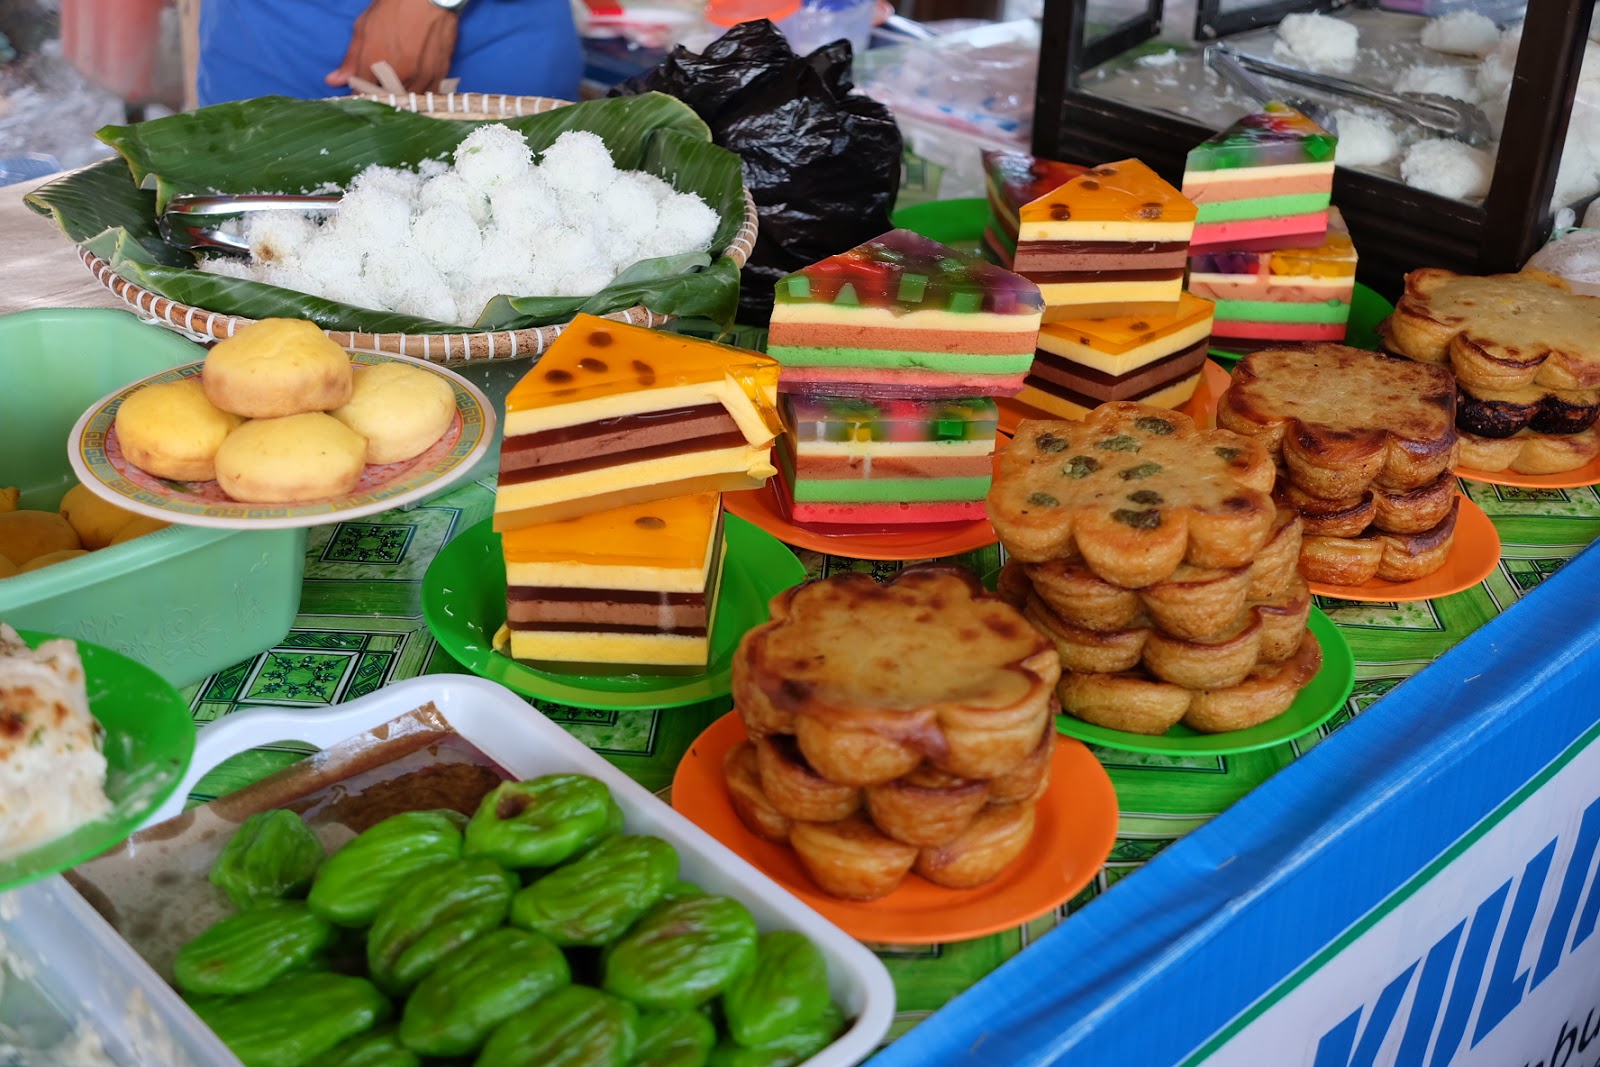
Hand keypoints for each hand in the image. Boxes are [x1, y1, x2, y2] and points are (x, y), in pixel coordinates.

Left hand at [326, 0, 458, 91]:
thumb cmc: (395, 7)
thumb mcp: (364, 27)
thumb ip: (350, 59)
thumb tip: (333, 81)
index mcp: (373, 63)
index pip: (361, 94)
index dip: (359, 94)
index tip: (360, 91)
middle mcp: (397, 76)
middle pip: (385, 102)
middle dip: (380, 98)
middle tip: (379, 87)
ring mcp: (420, 78)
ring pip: (407, 102)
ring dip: (400, 98)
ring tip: (398, 85)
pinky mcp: (439, 77)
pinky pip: (427, 97)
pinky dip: (420, 94)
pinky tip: (416, 84)